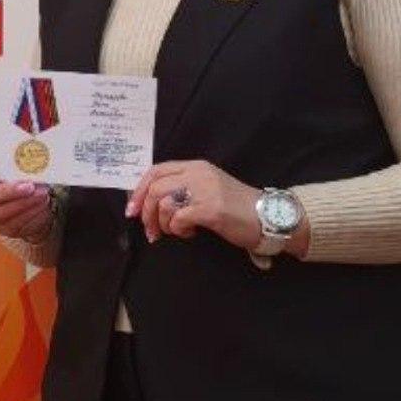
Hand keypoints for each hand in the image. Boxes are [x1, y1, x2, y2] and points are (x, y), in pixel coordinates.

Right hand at [0, 165, 54, 241]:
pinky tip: (41, 203)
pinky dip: (30, 212)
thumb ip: (14, 165)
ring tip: (40, 193)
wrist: (26, 201)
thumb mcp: (11, 168)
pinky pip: (16, 223)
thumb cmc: (14, 180)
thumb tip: (31, 164)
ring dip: (23, 203)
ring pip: (1, 213)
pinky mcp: (5, 228)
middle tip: (28, 186)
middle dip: (8, 192)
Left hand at [125, 159, 263, 251]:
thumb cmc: (236, 207)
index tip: (132, 210)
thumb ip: (184, 189)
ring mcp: (205, 189)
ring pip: (164, 202)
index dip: (139, 190)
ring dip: (163, 223)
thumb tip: (152, 204)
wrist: (268, 216)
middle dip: (146, 212)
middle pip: (155, 187)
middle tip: (150, 231)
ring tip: (175, 232)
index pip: (156, 171)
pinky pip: (179, 218)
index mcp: (195, 166)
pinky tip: (190, 233)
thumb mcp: (208, 188)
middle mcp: (198, 173)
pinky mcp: (211, 209)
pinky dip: (178, 229)